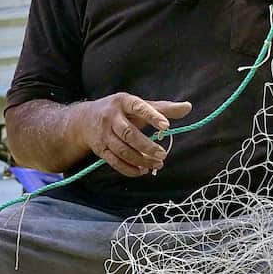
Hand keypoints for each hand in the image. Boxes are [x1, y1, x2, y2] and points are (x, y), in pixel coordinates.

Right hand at [74, 93, 191, 177]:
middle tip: (163, 155)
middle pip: (128, 134)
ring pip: (122, 150)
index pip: (138, 107)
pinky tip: (143, 170)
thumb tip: (188, 107)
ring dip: (140, 160)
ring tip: (157, 164)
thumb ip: (162, 108)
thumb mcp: (138, 105)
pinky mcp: (101, 149)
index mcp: (123, 102)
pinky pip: (114, 162)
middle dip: (146, 146)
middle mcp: (111, 118)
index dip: (152, 116)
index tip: (166, 126)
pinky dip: (129, 169)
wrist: (84, 120)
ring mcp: (104, 135)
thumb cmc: (120, 111)